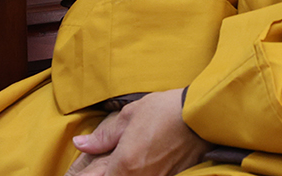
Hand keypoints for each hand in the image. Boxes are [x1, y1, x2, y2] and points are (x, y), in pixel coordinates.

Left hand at [64, 90, 206, 175]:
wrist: (201, 117)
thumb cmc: (164, 111)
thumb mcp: (128, 116)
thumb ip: (103, 137)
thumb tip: (80, 144)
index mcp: (124, 165)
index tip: (86, 172)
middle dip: (109, 173)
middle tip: (111, 162)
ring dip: (127, 172)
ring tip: (132, 159)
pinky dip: (141, 173)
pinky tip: (143, 164)